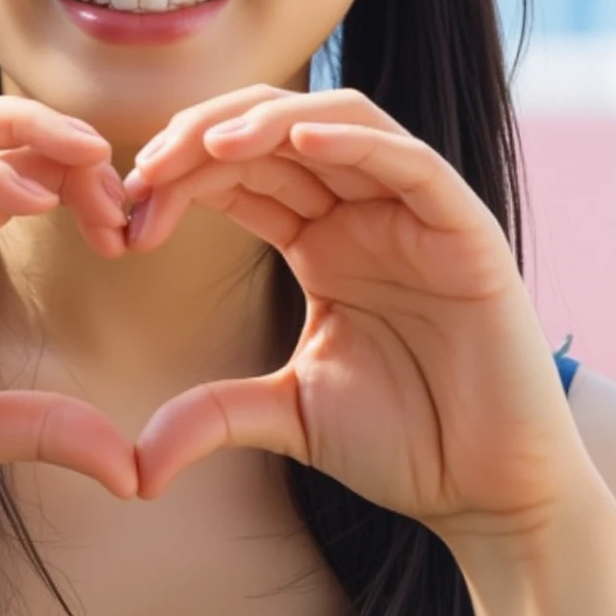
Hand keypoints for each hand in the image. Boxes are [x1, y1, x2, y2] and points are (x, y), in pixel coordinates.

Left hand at [123, 86, 599, 550]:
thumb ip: (214, 416)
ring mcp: (415, 215)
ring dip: (267, 122)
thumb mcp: (289, 416)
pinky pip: (409, 163)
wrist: (488, 493)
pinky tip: (298, 142)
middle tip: (146, 169)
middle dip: (205, 138)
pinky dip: (354, 142)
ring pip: (337, 124)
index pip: (242, 175)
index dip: (182, 175)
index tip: (127, 205)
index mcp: (321, 241)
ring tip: (206, 145)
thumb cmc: (403, 443)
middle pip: (276, 134)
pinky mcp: (465, 230)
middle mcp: (364, 213)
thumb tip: (136, 465)